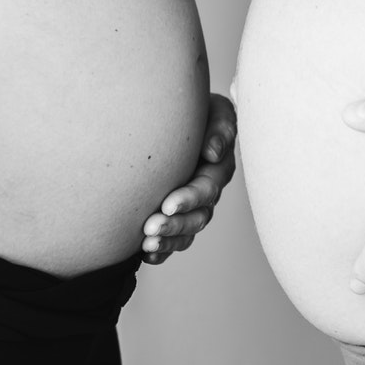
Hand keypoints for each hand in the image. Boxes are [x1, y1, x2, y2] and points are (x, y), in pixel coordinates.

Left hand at [141, 93, 236, 264]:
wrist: (182, 114)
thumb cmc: (200, 111)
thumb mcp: (216, 112)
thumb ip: (219, 129)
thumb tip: (212, 153)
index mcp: (217, 169)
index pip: (206, 189)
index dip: (189, 199)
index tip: (168, 204)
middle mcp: (207, 192)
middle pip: (197, 217)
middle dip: (175, 225)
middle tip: (150, 228)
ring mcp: (193, 207)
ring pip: (186, 233)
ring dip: (168, 241)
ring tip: (147, 243)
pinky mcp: (177, 217)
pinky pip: (174, 241)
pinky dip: (162, 251)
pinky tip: (145, 254)